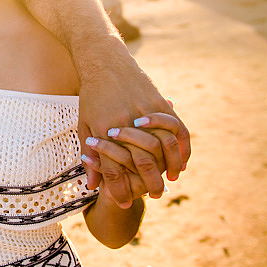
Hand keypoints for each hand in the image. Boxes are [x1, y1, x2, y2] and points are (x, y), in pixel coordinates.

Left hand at [78, 58, 189, 202]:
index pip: (115, 171)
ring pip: (164, 146)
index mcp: (105, 132)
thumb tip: (92, 185)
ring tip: (170, 178)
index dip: (120, 190)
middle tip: (154, 195)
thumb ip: (90, 156)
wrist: (104, 62)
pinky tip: (181, 157)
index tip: (124, 203)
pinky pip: (175, 127)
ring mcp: (144, 112)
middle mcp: (126, 124)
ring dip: (170, 165)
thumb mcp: (84, 125)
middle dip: (149, 183)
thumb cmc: (91, 96)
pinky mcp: (158, 102)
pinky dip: (182, 144)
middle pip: (142, 163)